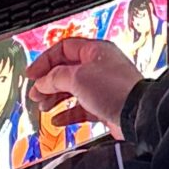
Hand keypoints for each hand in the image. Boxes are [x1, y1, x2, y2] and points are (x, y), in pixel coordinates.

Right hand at [26, 36, 141, 137]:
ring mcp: (102, 87)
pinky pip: (80, 108)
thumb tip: (41, 82)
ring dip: (55, 97)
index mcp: (96, 51)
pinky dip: (67, 113)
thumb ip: (55, 77)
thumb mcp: (78, 78)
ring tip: (43, 106)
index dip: (45, 60)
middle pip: (66, 70)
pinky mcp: (104, 105)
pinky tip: (57, 120)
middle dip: (48, 82)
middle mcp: (99, 66)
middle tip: (35, 94)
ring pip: (72, 89)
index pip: (64, 48)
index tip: (32, 74)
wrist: (137, 114)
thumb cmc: (116, 90)